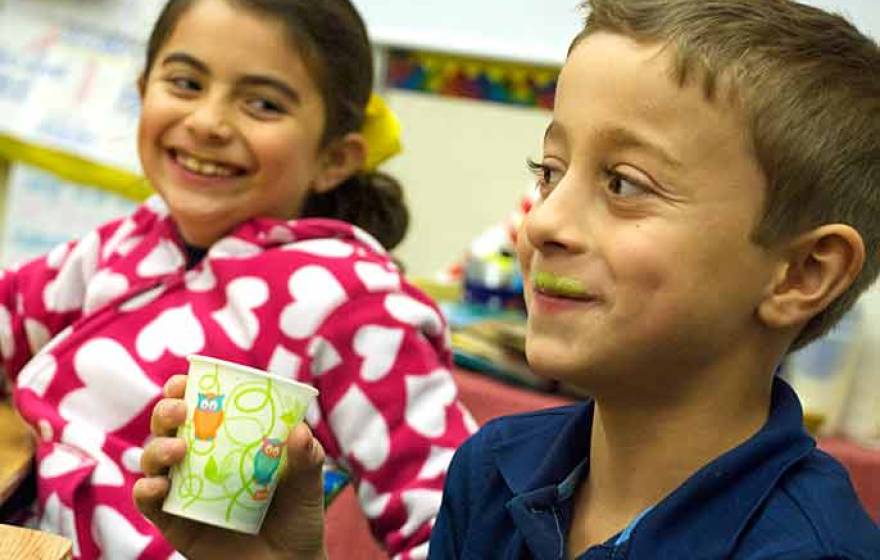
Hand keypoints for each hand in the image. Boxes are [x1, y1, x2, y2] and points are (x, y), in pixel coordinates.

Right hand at [133, 375, 327, 559]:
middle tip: (180, 409)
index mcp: (226, 440)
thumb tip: (299, 431)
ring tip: (178, 449)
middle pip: (169, 427)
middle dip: (166, 410)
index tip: (186, 379)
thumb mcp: (307, 482)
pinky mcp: (174, 521)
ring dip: (157, 448)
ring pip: (153, 460)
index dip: (185, 389)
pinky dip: (146, 490)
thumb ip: (306, 456)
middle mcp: (199, 460)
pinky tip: (156, 485)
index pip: (199, 407)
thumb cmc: (296, 515)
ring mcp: (183, 490)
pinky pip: (150, 503)